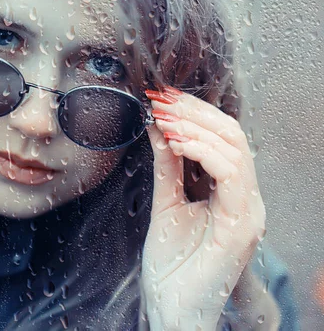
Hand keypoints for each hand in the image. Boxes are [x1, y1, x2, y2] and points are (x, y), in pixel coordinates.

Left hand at [141, 87, 265, 328]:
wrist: (172, 309)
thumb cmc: (171, 265)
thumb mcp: (166, 204)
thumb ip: (166, 168)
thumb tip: (158, 128)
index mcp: (231, 194)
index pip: (223, 139)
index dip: (195, 112)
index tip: (163, 97)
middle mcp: (246, 199)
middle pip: (233, 136)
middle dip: (194, 112)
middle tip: (161, 99)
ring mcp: (248, 212)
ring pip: (236, 149)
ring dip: (196, 127)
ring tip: (164, 118)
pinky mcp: (240, 226)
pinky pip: (232, 175)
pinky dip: (204, 152)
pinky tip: (177, 142)